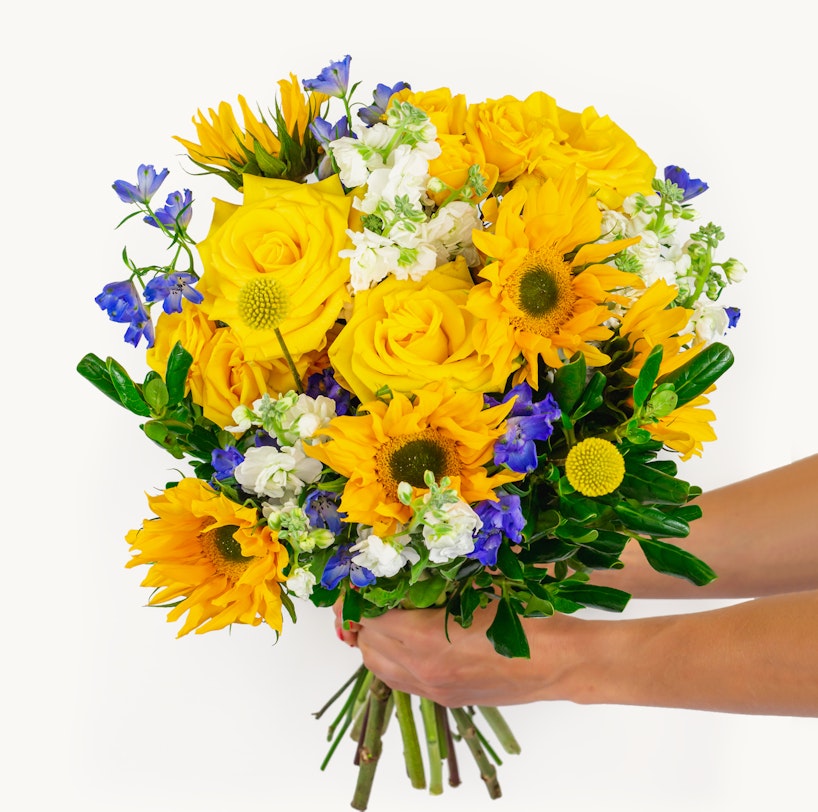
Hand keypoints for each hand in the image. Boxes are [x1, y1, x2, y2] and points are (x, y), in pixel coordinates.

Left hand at [336, 601, 580, 706]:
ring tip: (382, 617)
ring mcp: (433, 689)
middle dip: (361, 620)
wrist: (558, 661)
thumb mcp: (477, 584)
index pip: (370, 620)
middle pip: (368, 646)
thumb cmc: (522, 615)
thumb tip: (405, 561)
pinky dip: (391, 660)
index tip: (350, 585)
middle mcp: (422, 670)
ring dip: (374, 642)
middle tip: (365, 596)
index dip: (355, 601)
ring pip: (380, 668)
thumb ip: (437, 577)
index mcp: (426, 639)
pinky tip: (404, 640)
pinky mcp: (444, 699)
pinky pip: (400, 681)